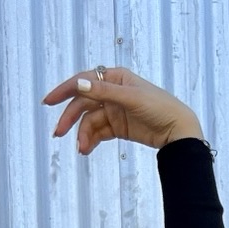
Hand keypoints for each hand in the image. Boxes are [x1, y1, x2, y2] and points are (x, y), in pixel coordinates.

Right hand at [42, 66, 203, 155]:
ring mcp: (115, 110)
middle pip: (84, 104)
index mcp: (115, 78)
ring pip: (91, 121)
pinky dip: (92, 140)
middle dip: (70, 118)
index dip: (65, 90)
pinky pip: (100, 132)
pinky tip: (87, 149)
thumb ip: (103, 92)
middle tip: (58, 134)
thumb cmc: (159, 107)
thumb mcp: (130, 98)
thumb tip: (78, 84)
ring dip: (83, 134)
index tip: (49, 102)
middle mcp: (112, 92)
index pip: (84, 81)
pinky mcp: (119, 127)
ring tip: (81, 149)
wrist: (179, 131)